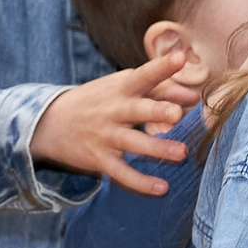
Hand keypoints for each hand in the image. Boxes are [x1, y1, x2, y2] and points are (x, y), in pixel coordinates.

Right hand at [29, 53, 200, 193]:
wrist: (51, 123)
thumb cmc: (99, 101)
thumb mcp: (123, 88)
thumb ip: (161, 89)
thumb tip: (195, 96)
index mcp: (122, 88)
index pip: (144, 75)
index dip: (161, 67)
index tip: (180, 58)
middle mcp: (114, 110)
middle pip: (138, 110)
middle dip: (157, 111)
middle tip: (177, 114)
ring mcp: (106, 136)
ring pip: (133, 143)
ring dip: (157, 148)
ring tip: (181, 154)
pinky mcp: (100, 159)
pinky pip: (122, 173)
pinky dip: (141, 182)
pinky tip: (162, 188)